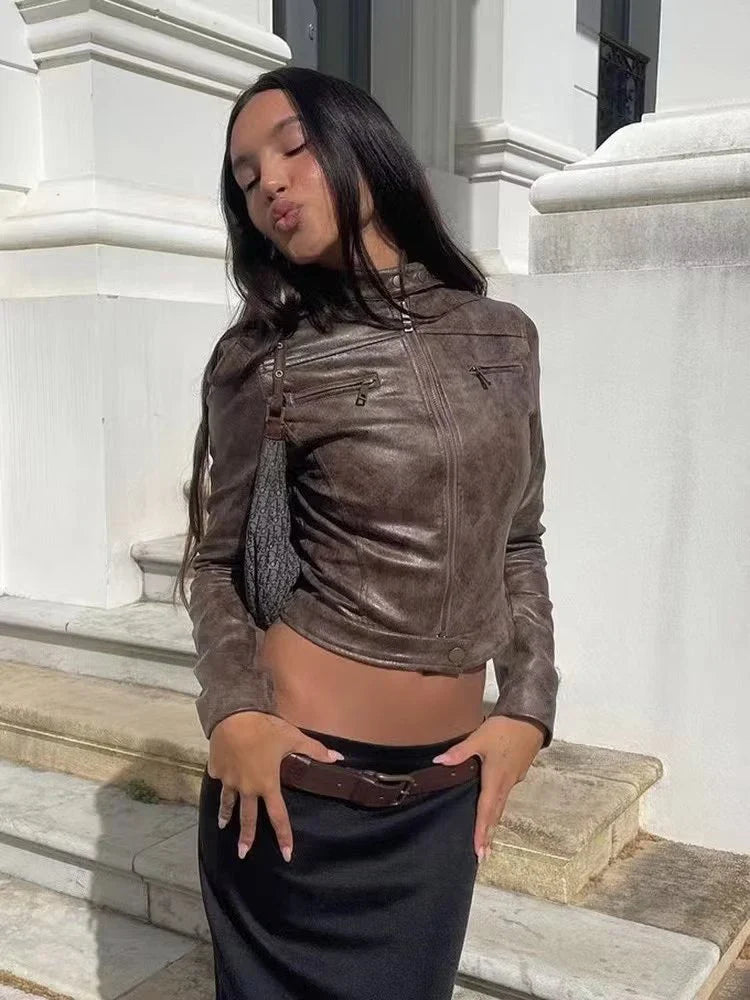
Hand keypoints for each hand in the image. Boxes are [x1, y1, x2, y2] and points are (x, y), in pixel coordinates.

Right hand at [207, 711, 344, 862]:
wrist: (233, 715)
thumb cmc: (265, 728)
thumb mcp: (293, 737)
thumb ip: (315, 750)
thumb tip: (338, 757)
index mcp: (267, 784)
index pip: (278, 816)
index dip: (284, 836)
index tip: (286, 854)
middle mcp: (247, 788)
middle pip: (247, 818)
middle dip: (246, 837)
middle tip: (243, 853)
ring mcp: (229, 780)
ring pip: (228, 803)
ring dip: (226, 815)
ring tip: (223, 825)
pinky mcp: (216, 769)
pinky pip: (220, 778)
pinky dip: (222, 780)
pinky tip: (221, 779)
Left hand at [432, 715, 543, 860]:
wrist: (530, 718)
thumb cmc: (504, 729)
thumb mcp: (479, 738)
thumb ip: (459, 752)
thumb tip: (438, 762)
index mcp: (495, 779)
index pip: (486, 810)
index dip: (482, 831)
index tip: (479, 850)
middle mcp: (506, 784)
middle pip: (495, 814)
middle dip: (488, 835)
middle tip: (483, 856)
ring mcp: (513, 779)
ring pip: (501, 806)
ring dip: (493, 824)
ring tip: (486, 840)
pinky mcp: (516, 772)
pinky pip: (504, 796)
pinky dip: (497, 808)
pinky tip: (493, 809)